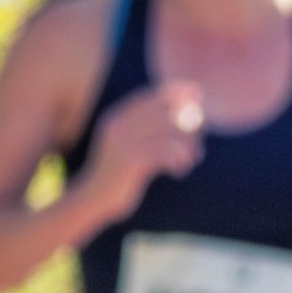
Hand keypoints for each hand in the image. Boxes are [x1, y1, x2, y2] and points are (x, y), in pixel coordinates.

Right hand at [72, 82, 205, 222]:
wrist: (93, 199)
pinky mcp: (131, 160)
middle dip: (188, 124)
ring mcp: (123, 141)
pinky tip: (180, 171)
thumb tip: (182, 115)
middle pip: (163, 112)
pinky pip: (165, 152)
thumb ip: (147, 129)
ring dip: (187, 145)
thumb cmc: (119, 174)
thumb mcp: (128, 146)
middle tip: (198, 142)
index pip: (150, 97)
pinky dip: (179, 160)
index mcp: (116, 117)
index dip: (175, 92)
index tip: (196, 94)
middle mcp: (118, 124)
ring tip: (192, 159)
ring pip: (168, 131)